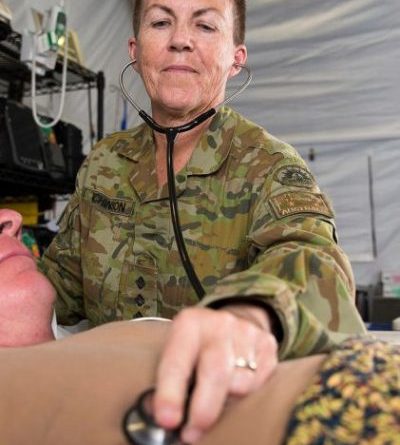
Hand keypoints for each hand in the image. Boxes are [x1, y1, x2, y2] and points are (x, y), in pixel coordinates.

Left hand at [153, 306, 277, 442]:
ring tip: (216, 399)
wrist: (228, 324)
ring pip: (241, 384)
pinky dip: (247, 396)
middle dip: (204, 410)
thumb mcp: (177, 351)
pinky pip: (261, 384)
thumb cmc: (195, 347)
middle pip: (216, 372)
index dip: (171, 393)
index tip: (168, 420)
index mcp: (189, 323)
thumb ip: (170, 381)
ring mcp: (246, 332)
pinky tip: (235, 387)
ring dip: (227, 403)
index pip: (178, 361)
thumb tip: (164, 420)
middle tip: (192, 434)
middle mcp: (219, 324)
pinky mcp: (267, 344)